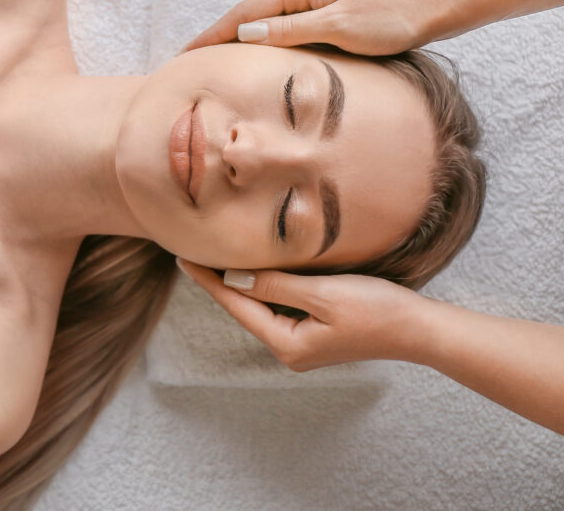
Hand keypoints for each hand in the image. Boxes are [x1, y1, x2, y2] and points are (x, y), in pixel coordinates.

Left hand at [175, 259, 426, 370]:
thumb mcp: (321, 293)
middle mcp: (289, 350)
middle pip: (245, 308)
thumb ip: (274, 285)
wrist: (419, 328)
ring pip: (262, 307)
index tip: (183, 259)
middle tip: (192, 253)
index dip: (209, 280)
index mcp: (286, 345)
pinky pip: (280, 307)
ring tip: (214, 257)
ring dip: (242, 283)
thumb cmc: (376, 309)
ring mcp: (301, 344)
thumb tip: (232, 277)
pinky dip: (266, 287)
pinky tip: (254, 271)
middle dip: (220, 281)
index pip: (237, 304)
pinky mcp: (314, 334)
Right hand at [183, 0, 443, 55]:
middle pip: (243, 17)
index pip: (240, 16)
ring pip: (258, 22)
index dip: (211, 37)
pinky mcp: (317, 10)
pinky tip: (248, 56)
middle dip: (214, 38)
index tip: (185, 56)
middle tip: (187, 64)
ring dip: (232, 41)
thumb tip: (245, 34)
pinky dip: (255, 41)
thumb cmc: (388, 19)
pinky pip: (274, 27)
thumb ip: (290, 30)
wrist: (428, 9)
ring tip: (208, 63)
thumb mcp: (337, 27)